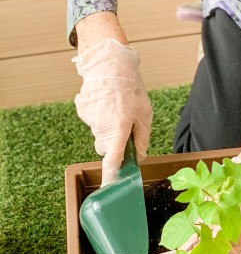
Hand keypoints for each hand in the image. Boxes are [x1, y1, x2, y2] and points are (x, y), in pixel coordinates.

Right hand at [73, 37, 152, 184]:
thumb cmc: (130, 89)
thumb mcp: (145, 114)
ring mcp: (89, 120)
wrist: (110, 65)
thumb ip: (142, 138)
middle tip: (125, 124)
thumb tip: (140, 156)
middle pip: (105, 147)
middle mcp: (100, 128)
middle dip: (114, 142)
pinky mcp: (82, 110)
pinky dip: (99, 114)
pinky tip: (107, 101)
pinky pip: (93, 120)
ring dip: (108, 126)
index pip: (112, 161)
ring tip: (117, 106)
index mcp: (118, 130)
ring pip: (99, 133)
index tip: (110, 188)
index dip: (112, 177)